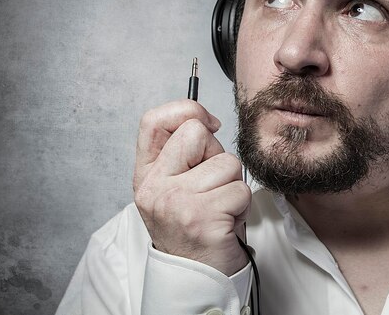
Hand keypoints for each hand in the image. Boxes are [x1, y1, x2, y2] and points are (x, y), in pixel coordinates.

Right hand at [133, 100, 250, 275]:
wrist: (195, 278)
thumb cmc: (193, 229)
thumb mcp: (176, 189)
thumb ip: (182, 155)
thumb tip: (206, 121)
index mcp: (146, 175)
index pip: (153, 121)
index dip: (186, 110)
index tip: (208, 124)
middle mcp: (155, 187)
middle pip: (198, 133)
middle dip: (216, 155)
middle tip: (211, 186)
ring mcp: (177, 202)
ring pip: (228, 163)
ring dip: (233, 186)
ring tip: (219, 209)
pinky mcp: (202, 217)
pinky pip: (241, 190)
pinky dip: (242, 206)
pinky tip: (227, 222)